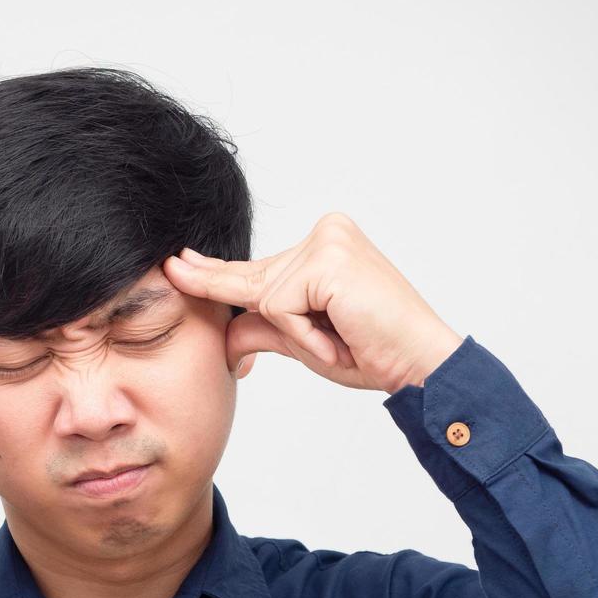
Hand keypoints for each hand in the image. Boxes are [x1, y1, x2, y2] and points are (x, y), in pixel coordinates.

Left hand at [162, 212, 464, 393]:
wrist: (419, 364)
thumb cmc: (373, 352)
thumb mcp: (305, 342)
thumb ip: (265, 330)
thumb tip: (224, 335)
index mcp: (324, 245)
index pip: (259, 267)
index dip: (216, 275)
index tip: (178, 265)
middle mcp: (326, 233)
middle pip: (255, 281)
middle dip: (254, 309)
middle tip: (235, 296)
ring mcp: (327, 242)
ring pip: (266, 300)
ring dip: (299, 335)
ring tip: (342, 339)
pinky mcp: (327, 261)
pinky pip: (280, 308)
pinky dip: (305, 335)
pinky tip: (340, 335)